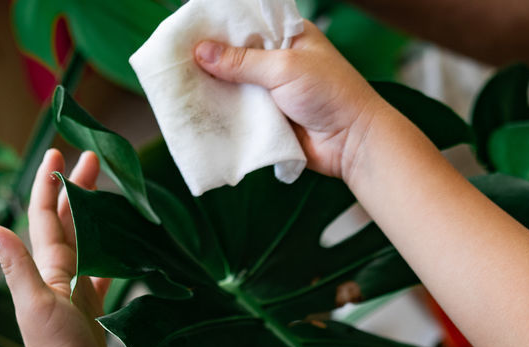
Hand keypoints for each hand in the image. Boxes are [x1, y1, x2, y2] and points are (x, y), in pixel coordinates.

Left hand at [0, 148, 110, 346]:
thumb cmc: (53, 346)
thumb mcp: (34, 301)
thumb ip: (16, 264)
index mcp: (47, 266)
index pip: (47, 216)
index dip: (52, 184)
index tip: (60, 153)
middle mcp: (60, 273)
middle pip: (69, 222)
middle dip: (78, 190)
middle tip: (94, 160)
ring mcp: (77, 290)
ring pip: (88, 243)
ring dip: (97, 219)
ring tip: (113, 196)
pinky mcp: (94, 309)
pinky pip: (105, 274)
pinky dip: (113, 258)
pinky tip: (125, 248)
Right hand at [194, 21, 386, 183]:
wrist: (352, 143)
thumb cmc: (330, 94)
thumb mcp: (284, 67)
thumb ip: (243, 61)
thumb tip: (200, 51)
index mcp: (286, 34)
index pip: (244, 21)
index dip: (217, 25)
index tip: (187, 30)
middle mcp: (277, 59)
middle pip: (234, 54)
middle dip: (209, 59)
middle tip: (176, 60)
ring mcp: (272, 90)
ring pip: (234, 85)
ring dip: (213, 88)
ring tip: (181, 86)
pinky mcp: (269, 119)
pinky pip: (241, 113)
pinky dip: (224, 114)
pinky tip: (199, 111)